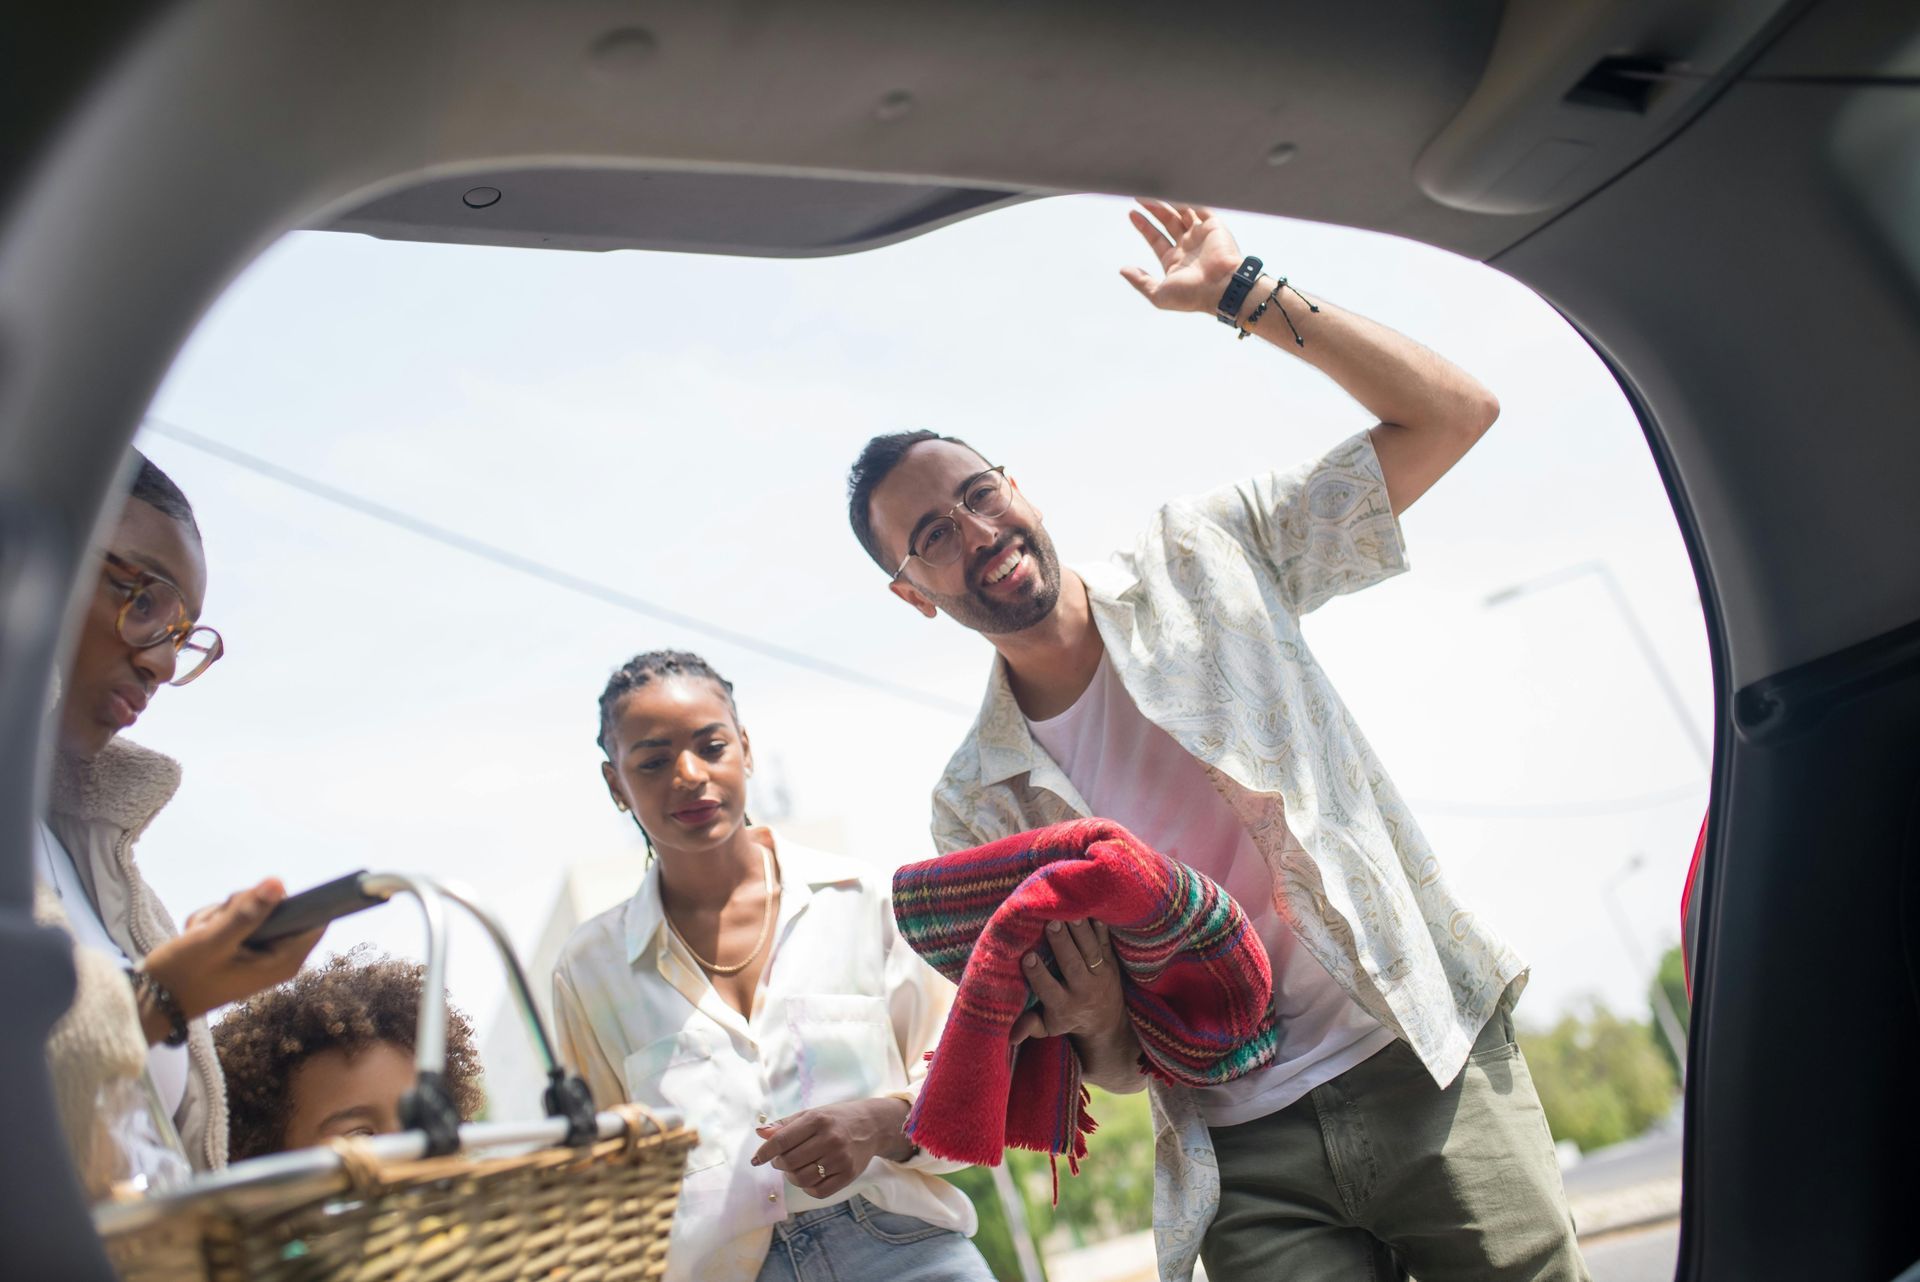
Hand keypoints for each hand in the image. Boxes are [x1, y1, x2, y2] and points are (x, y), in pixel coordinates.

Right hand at [141, 878, 324, 1024]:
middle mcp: (278, 957)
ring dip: (224, 914)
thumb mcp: (212, 941)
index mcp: (284, 961)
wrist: (150, 1000)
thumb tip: (280, 882)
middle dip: (245, 906)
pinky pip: (236, 920)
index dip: (300, 899)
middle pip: (280, 908)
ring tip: (201, 933)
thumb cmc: (181, 975)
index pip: (316, 919)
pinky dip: (215, 922)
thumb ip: (247, 913)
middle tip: (218, 921)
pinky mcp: (242, 949)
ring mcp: (260, 952)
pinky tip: (197, 935)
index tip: (265, 895)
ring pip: (252, 910)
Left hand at [749, 1097, 911, 1199]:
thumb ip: (785, 1125)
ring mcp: (840, 1158)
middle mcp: (830, 1138)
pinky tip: (809, 1177)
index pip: (782, 1140)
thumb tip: (760, 1133)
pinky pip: (818, 1191)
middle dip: (778, 1163)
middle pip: (789, 1162)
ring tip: (794, 1168)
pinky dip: (807, 1187)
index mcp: (817, 1119)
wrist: (872, 1125)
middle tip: (780, 1160)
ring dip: (791, 1176)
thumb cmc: (836, 1119)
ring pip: (802, 1179)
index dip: (765, 1152)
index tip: (755, 1160)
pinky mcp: (848, 1174)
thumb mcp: (811, 1114)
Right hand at [1010, 918, 1124, 1046]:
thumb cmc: (1068, 1019)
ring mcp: (1100, 975)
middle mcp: (1083, 990)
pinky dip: (1100, 928)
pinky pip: (1106, 944)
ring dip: (1081, 932)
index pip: (1049, 989)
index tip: (1027, 957)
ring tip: (1070, 913)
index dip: (1038, 974)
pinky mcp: (1111, 963)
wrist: (1107, 1023)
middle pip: (1073, 965)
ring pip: (1091, 951)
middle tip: (1052, 923)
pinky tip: (1092, 911)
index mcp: (1064, 1006)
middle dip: (1063, 945)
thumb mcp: (1049, 1028)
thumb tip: (1010, 1037)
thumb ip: (1030, 1026)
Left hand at [1119, 199, 1247, 314]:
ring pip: (1182, 212)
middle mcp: (1188, 247)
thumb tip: (1123, 270)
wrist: (1223, 287)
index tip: (1132, 214)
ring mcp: (1201, 235)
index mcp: (1175, 262)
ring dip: (1168, 202)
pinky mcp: (1214, 226)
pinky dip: (1188, 199)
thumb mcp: (1160, 294)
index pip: (1157, 239)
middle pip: (1168, 222)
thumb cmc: (1193, 295)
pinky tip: (1173, 191)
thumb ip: (1141, 282)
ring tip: (1152, 192)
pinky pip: (1200, 208)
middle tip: (1139, 197)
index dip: (1144, 226)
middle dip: (1154, 210)